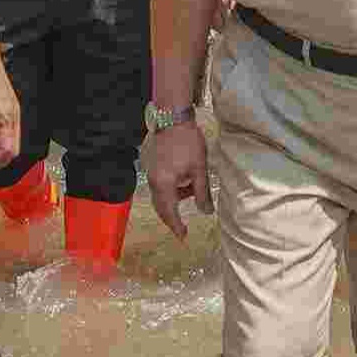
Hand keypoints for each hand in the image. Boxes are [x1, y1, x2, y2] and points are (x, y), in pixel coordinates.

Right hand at [145, 120, 212, 237]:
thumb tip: (206, 211)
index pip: (169, 212)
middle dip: (172, 217)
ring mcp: (150, 173)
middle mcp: (153, 181)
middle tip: (183, 226)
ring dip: (174, 200)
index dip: (176, 226)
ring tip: (192, 191)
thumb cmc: (188, 142)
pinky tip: (184, 180)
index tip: (182, 237)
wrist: (173, 119)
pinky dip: (171, 189)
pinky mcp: (151, 165)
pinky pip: (160, 185)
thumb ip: (202, 192)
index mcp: (164, 184)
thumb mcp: (199, 169)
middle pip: (161, 207)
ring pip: (160, 196)